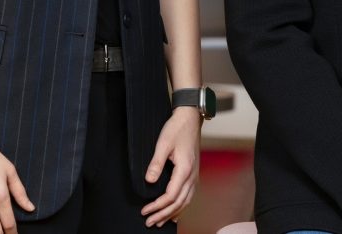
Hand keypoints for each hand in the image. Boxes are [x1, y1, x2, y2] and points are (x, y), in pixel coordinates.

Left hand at [141, 107, 202, 226]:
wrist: (190, 119)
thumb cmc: (177, 129)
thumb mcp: (163, 144)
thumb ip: (156, 163)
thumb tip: (149, 180)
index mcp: (185, 169)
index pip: (171, 195)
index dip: (158, 206)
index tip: (146, 211)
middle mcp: (192, 175)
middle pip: (179, 202)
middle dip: (163, 214)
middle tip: (149, 222)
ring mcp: (195, 175)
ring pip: (186, 201)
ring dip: (172, 213)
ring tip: (160, 222)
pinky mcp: (193, 173)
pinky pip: (189, 196)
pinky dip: (181, 207)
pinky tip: (176, 212)